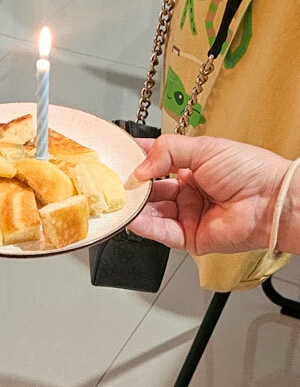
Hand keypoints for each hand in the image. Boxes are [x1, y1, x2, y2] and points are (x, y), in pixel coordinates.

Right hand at [130, 136, 291, 254]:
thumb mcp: (205, 148)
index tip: (120, 157)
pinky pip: (161, 232)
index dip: (139, 161)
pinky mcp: (190, 238)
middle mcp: (189, 194)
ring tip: (121, 200)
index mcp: (194, 169)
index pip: (158, 164)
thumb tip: (141, 166)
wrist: (270, 200)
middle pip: (152, 192)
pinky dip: (145, 226)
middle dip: (134, 187)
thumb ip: (168, 151)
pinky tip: (133, 217)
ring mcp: (189, 216)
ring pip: (153, 213)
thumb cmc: (250, 171)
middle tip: (116, 182)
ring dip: (136, 207)